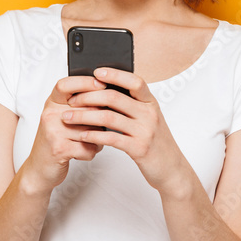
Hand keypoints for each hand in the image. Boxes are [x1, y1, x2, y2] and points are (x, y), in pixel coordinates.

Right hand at [24, 76, 105, 192]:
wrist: (38, 168)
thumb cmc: (56, 141)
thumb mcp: (62, 118)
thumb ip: (79, 106)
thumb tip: (109, 95)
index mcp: (52, 103)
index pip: (66, 84)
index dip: (85, 82)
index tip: (101, 83)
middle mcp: (50, 114)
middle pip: (88, 109)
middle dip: (100, 122)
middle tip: (99, 128)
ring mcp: (53, 131)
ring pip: (92, 130)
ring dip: (97, 139)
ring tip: (89, 142)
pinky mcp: (59, 149)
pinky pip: (89, 147)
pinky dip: (91, 152)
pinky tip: (83, 152)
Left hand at [62, 67, 187, 191]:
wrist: (172, 168)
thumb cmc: (157, 142)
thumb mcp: (150, 119)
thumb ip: (134, 106)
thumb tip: (106, 92)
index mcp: (151, 103)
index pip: (135, 81)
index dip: (115, 74)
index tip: (96, 72)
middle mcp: (149, 114)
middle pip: (114, 97)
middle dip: (88, 96)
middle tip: (71, 100)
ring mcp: (145, 131)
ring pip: (108, 117)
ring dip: (84, 116)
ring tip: (68, 117)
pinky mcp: (139, 148)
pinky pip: (111, 138)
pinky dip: (93, 135)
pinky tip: (82, 135)